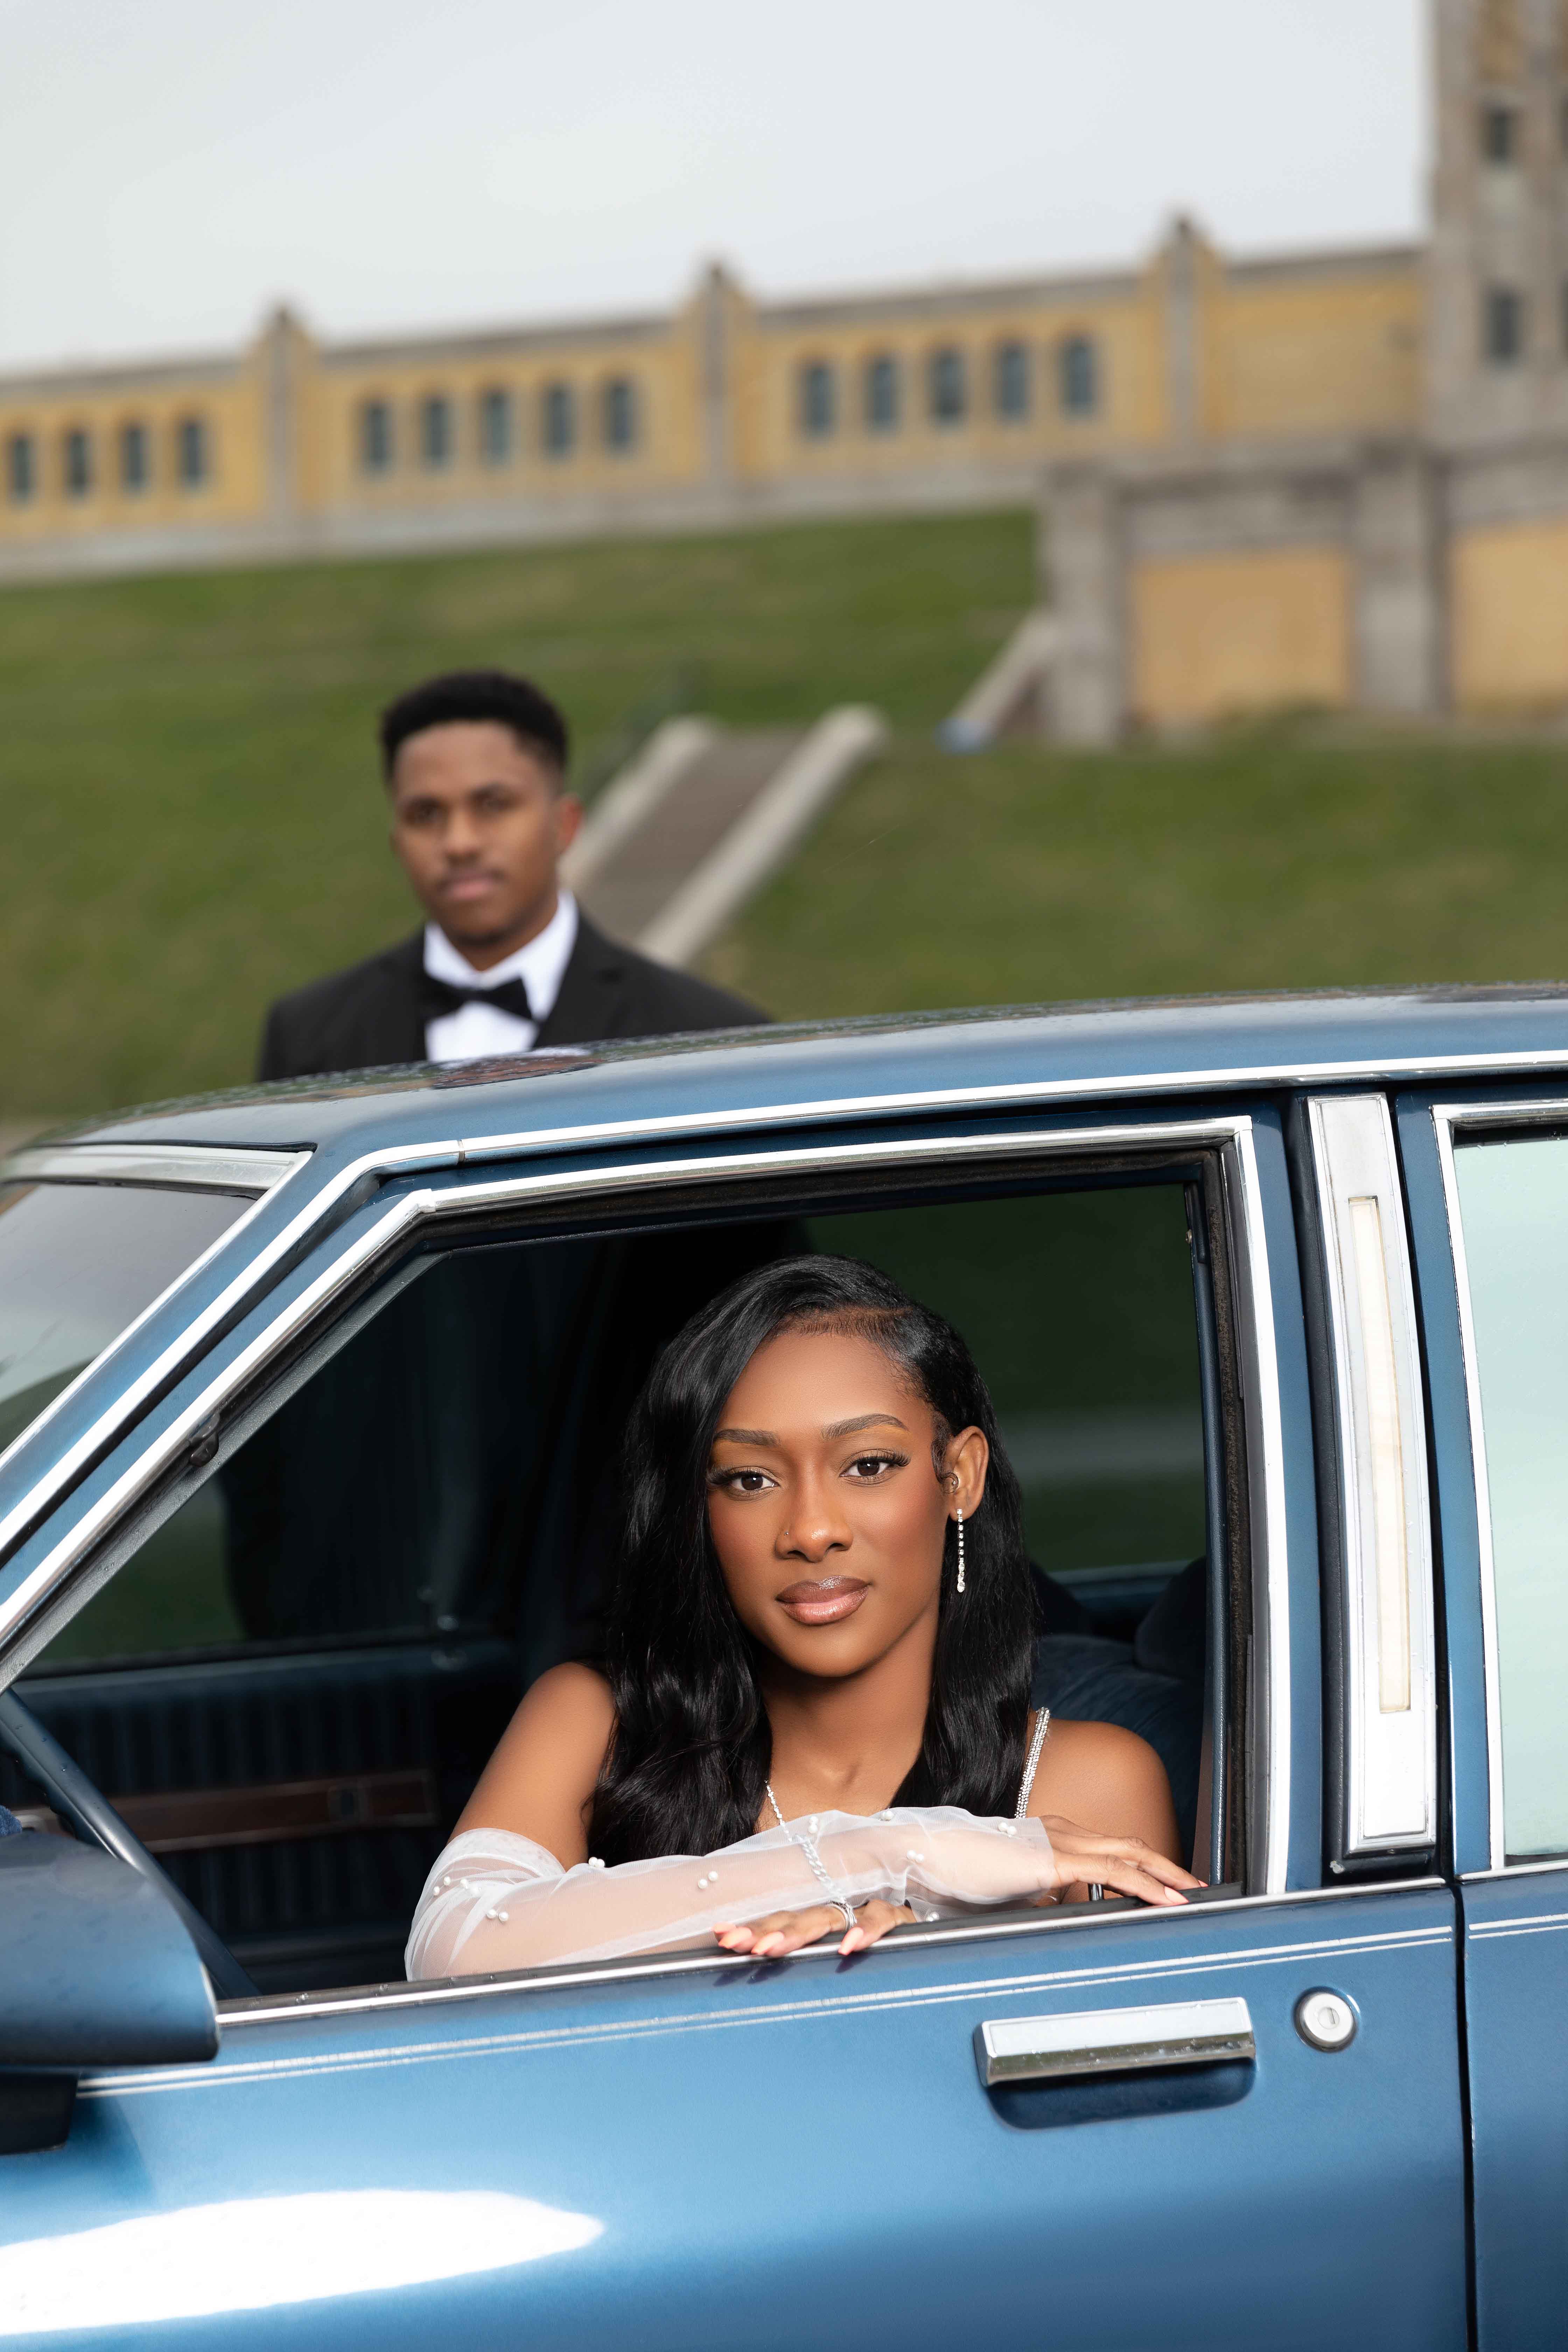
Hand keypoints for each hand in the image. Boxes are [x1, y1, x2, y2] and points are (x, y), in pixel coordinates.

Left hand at [714, 1899, 913, 1959]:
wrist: (940, 1926)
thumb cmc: (881, 1948)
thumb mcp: (839, 1958)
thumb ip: (809, 1962)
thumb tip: (761, 1970)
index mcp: (824, 1918)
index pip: (782, 1919)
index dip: (752, 1927)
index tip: (722, 1937)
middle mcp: (842, 1910)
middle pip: (797, 1916)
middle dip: (765, 1931)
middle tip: (739, 1946)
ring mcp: (868, 1910)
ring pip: (831, 1915)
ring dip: (800, 1932)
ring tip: (775, 1949)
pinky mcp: (900, 1918)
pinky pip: (882, 1918)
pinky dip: (866, 1930)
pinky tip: (849, 1946)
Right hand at [876, 1817, 1200, 1909]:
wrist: (927, 1854)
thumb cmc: (957, 1874)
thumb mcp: (1009, 1892)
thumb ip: (1036, 1899)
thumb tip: (1054, 1913)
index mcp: (1051, 1836)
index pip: (1108, 1849)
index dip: (1142, 1865)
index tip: (1167, 1885)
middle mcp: (1062, 1832)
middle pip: (1130, 1845)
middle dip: (1167, 1866)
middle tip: (1196, 1887)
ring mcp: (1060, 1841)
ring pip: (1130, 1853)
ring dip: (1167, 1874)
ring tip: (1193, 1894)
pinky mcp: (1054, 1859)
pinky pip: (1114, 1871)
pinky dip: (1147, 1885)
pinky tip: (1166, 1900)